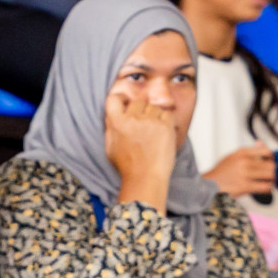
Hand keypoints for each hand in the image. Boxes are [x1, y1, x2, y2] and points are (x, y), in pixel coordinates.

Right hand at [105, 93, 177, 212]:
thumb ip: (111, 128)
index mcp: (117, 124)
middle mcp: (133, 119)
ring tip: (153, 133)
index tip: (126, 106)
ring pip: (154, 106)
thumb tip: (112, 114)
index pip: (114, 99)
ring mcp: (150, 121)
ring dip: (155, 116)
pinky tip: (162, 134)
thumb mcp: (110, 147)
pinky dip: (166, 121)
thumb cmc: (128, 166)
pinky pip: (168, 114)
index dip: (121, 100)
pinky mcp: (165, 126)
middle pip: (139, 101)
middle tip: (143, 126)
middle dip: (142, 110)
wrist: (145, 179)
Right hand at [204, 143, 274, 197]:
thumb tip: (260, 142)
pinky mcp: (244, 186)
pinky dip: (268, 188)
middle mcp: (244, 161)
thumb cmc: (221, 173)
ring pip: (270, 175)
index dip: (272, 158)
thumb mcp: (233, 156)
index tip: (271, 163)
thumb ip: (248, 151)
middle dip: (273, 170)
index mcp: (242, 152)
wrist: (208, 185)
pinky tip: (265, 189)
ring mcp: (244, 174)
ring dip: (272, 179)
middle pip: (271, 164)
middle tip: (271, 174)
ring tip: (269, 181)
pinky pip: (264, 187)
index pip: (266, 151)